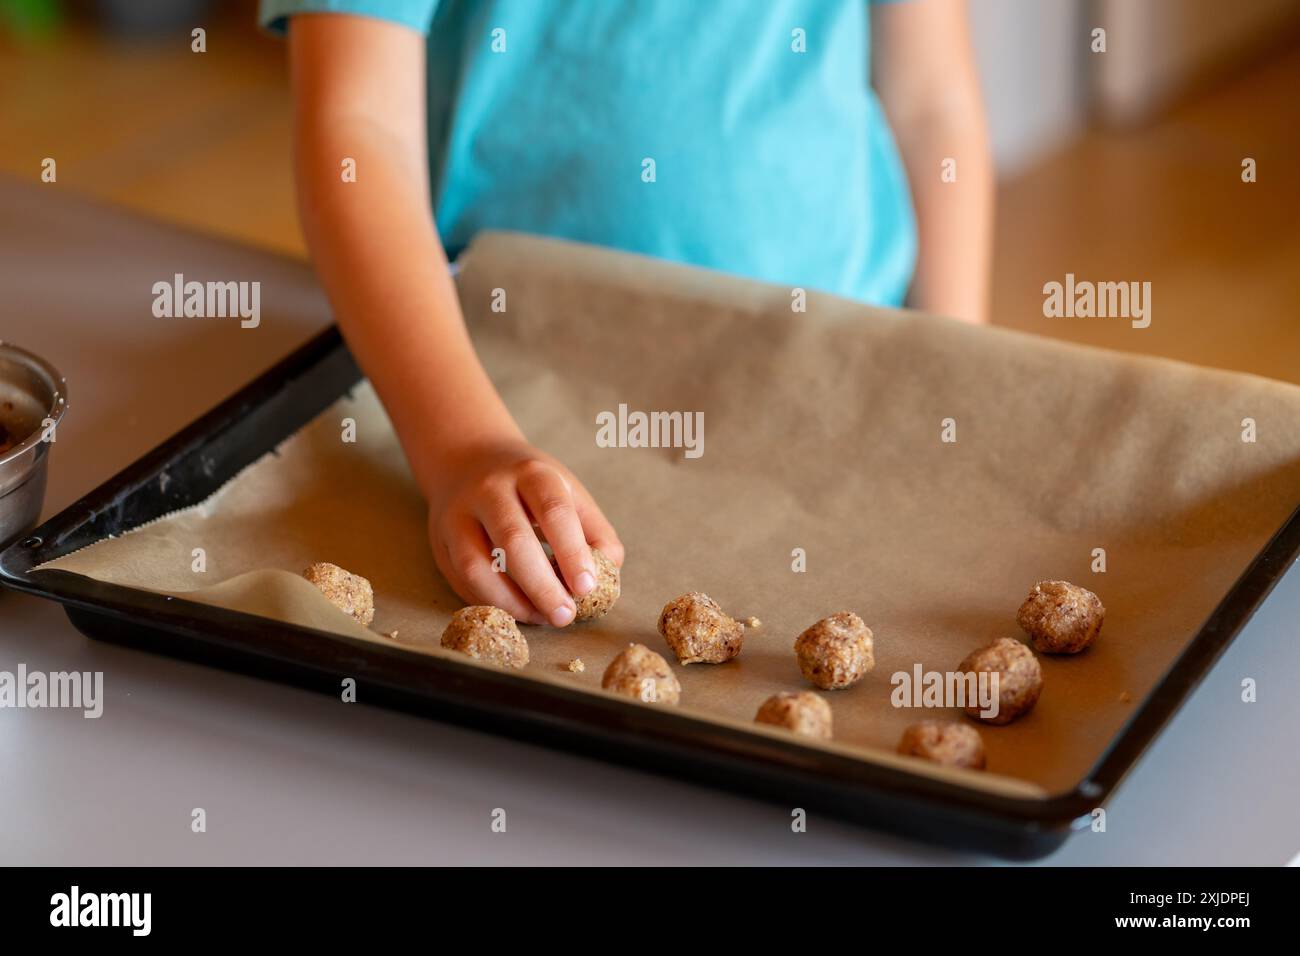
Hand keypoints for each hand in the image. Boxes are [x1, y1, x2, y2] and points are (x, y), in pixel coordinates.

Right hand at [426, 442, 623, 626]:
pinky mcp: (438, 542)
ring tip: (541, 618)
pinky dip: (490, 602)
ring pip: (476, 565)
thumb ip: (594, 531)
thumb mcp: (568, 492)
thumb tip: (608, 573)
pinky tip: (516, 610)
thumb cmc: (530, 486)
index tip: (587, 587)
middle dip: (542, 585)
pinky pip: (461, 580)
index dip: (572, 552)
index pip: (553, 511)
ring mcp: (457, 516)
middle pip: (512, 540)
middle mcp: (490, 490)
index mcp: (531, 474)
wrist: (468, 460)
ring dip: (511, 601)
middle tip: (564, 615)